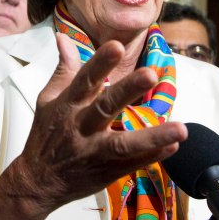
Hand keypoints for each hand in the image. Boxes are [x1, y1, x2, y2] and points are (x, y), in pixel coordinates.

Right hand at [13, 34, 186, 210]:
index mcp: (68, 106)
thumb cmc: (45, 136)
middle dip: (128, 90)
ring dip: (153, 137)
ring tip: (181, 129)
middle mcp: (81, 127)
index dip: (100, 62)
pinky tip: (173, 148)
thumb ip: (63, 70)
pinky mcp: (106, 172)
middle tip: (151, 74)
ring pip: (124, 145)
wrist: (37, 182)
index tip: (117, 45)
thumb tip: (63, 37)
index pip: (84, 80)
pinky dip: (152, 157)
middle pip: (105, 107)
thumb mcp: (48, 100)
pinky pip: (132, 164)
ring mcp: (94, 152)